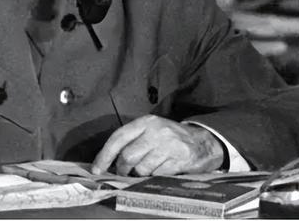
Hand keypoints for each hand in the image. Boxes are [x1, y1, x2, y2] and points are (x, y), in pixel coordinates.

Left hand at [91, 115, 223, 175]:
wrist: (202, 142)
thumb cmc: (170, 137)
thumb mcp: (151, 129)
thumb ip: (132, 140)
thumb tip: (108, 160)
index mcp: (146, 122)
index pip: (119, 137)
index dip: (104, 155)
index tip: (96, 169)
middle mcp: (156, 131)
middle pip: (128, 156)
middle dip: (122, 169)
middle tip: (123, 173)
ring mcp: (169, 145)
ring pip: (142, 168)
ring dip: (139, 174)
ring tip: (145, 169)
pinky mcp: (179, 159)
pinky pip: (157, 175)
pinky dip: (153, 177)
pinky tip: (159, 170)